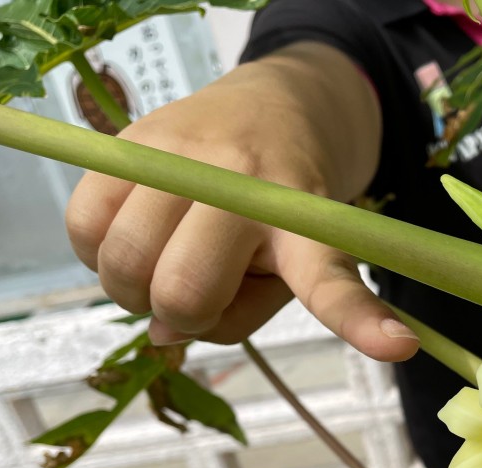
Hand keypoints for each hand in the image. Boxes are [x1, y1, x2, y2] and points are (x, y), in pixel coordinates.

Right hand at [65, 42, 418, 361]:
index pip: (329, 280)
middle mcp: (246, 184)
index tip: (399, 346)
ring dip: (132, 288)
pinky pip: (81, 226)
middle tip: (194, 296)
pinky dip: (93, 253)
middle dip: (180, 316)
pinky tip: (129, 237)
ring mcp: (184, 155)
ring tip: (162, 263)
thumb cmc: (279, 212)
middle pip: (182, 292)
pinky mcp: (133, 138)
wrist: (273, 107)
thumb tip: (163, 331)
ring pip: (124, 261)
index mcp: (306, 226)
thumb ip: (234, 313)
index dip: (360, 320)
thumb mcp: (284, 268)